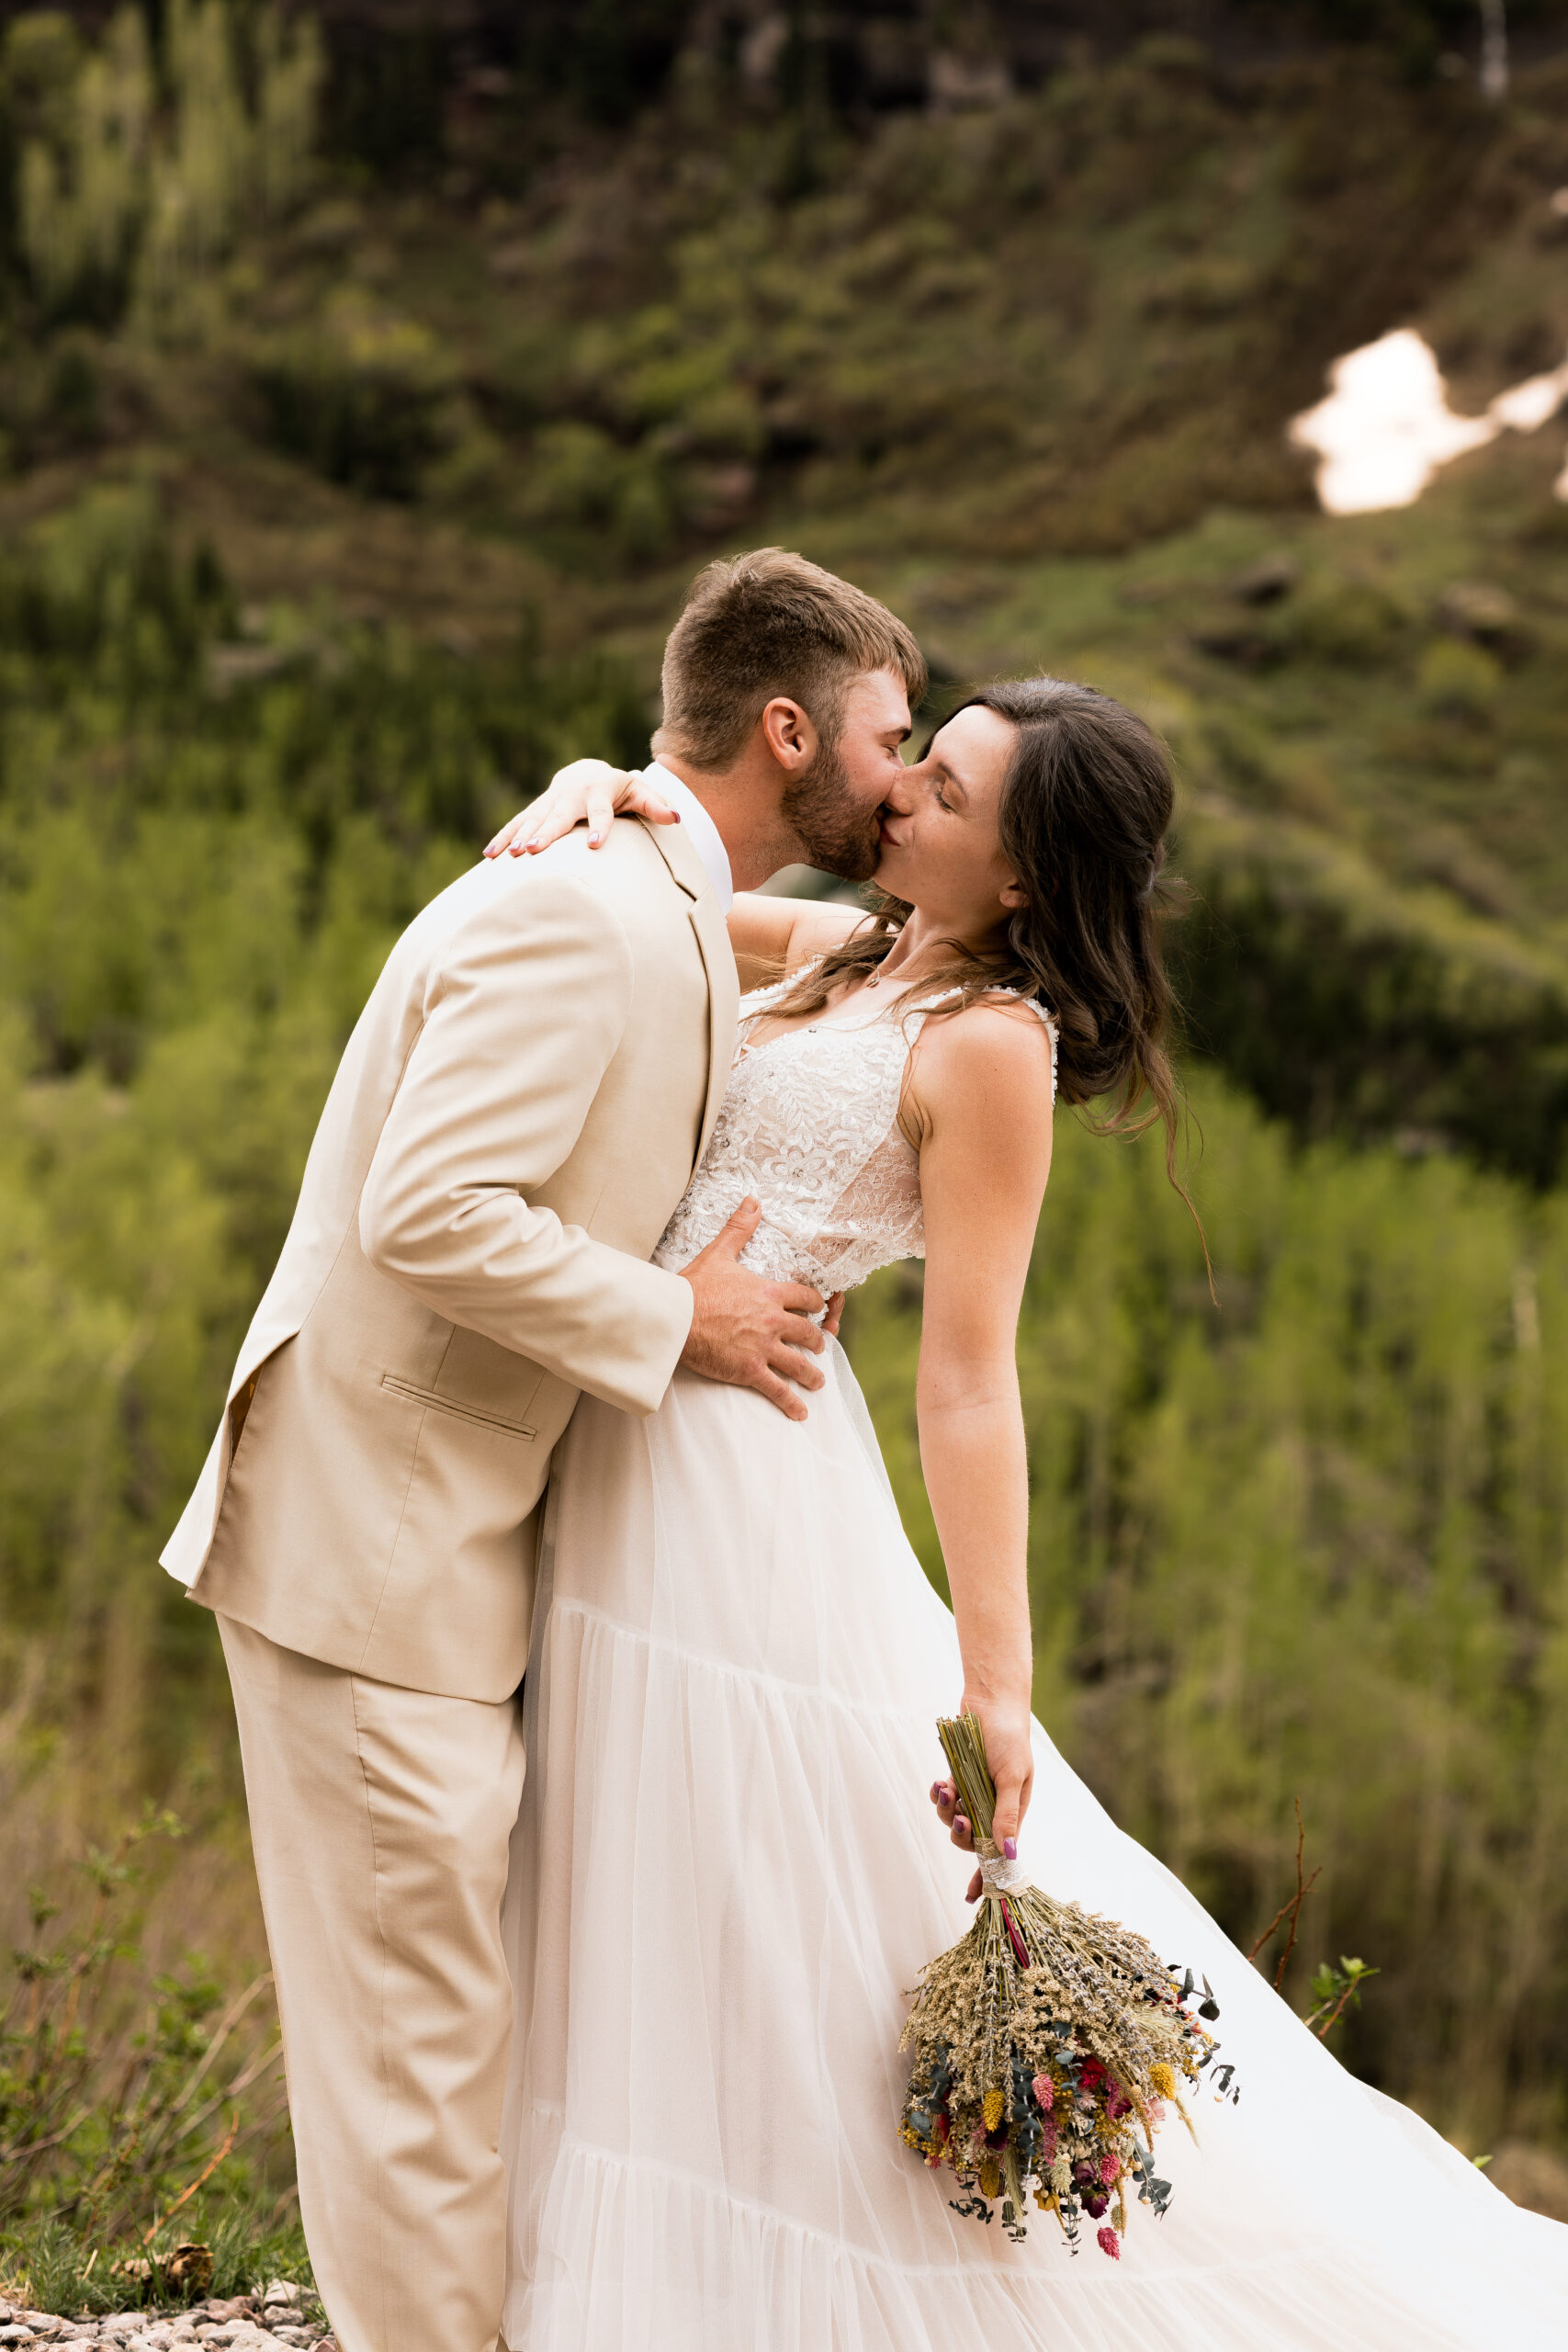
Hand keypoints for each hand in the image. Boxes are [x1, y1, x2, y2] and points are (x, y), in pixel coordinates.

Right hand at [484, 760, 678, 857]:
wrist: (585, 773)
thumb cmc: (619, 791)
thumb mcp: (639, 794)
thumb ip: (656, 805)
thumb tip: (677, 818)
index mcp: (599, 793)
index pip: (601, 812)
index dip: (599, 827)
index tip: (595, 845)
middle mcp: (572, 796)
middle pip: (559, 816)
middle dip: (546, 833)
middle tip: (533, 851)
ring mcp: (550, 802)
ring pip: (533, 820)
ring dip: (519, 837)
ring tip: (510, 856)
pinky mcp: (535, 810)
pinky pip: (517, 824)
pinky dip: (503, 837)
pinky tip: (489, 856)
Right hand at [679, 1198, 829, 1422]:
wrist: (673, 1319)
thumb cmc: (693, 1287)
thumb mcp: (720, 1253)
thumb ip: (740, 1228)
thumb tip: (754, 1200)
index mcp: (769, 1293)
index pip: (807, 1298)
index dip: (817, 1304)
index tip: (820, 1310)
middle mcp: (773, 1321)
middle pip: (809, 1333)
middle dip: (817, 1341)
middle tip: (819, 1347)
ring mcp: (764, 1348)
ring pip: (800, 1364)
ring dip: (812, 1374)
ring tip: (817, 1381)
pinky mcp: (750, 1370)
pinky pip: (778, 1390)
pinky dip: (792, 1403)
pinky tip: (801, 1412)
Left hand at [929, 1698, 1033, 1903]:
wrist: (991, 1701)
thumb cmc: (1009, 1737)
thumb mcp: (1011, 1777)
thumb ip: (1006, 1815)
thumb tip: (1009, 1854)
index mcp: (1012, 1811)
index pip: (1000, 1852)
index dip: (988, 1875)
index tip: (974, 1897)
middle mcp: (993, 1806)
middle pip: (971, 1838)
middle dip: (961, 1833)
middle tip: (959, 1817)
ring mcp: (974, 1792)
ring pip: (953, 1818)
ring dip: (946, 1809)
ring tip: (945, 1788)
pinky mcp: (958, 1777)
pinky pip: (944, 1797)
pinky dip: (939, 1794)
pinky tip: (938, 1782)